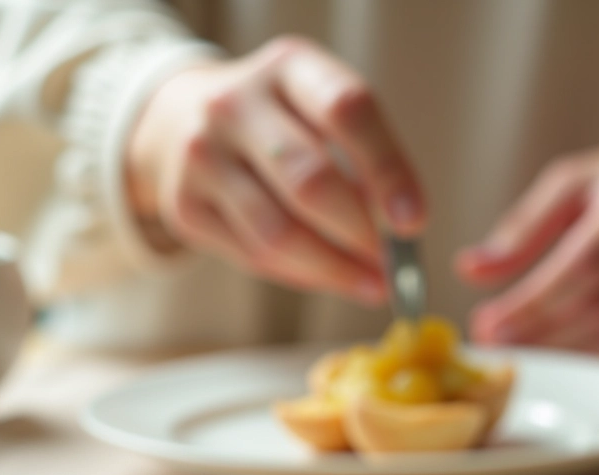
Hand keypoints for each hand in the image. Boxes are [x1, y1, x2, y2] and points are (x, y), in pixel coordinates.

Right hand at [125, 36, 425, 303]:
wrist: (183, 120)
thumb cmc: (282, 122)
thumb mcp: (321, 110)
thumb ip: (362, 157)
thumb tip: (402, 234)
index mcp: (287, 66)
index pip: (347, 110)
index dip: (387, 170)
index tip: (415, 222)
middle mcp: (234, 103)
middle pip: (309, 179)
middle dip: (360, 233)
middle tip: (394, 266)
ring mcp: (201, 155)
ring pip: (278, 232)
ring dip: (335, 269)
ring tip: (372, 285)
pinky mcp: (184, 205)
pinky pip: (253, 256)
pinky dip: (301, 275)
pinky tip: (329, 277)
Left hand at [456, 135, 598, 369]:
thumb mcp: (575, 181)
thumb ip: (523, 227)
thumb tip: (470, 270)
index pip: (588, 262)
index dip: (534, 301)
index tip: (487, 322)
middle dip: (542, 332)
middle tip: (495, 342)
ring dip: (567, 354)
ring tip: (522, 350)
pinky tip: (566, 357)